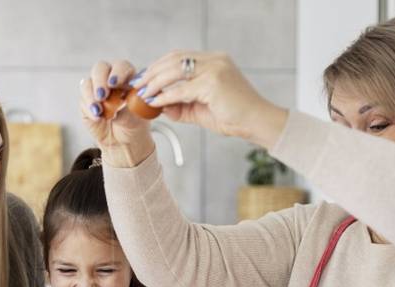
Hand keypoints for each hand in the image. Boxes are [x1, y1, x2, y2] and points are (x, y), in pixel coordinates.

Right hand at [79, 60, 155, 166]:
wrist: (123, 140)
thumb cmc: (134, 123)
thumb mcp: (137, 114)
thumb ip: (130, 103)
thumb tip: (122, 98)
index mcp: (127, 77)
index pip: (121, 66)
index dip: (117, 72)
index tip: (114, 83)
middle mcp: (110, 79)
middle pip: (100, 68)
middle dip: (100, 81)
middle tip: (102, 95)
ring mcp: (96, 89)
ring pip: (88, 83)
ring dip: (91, 96)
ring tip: (99, 111)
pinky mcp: (86, 101)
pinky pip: (83, 99)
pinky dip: (89, 108)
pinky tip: (98, 118)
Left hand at [133, 51, 287, 148]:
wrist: (256, 123)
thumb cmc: (233, 116)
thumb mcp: (200, 109)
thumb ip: (180, 106)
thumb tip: (158, 106)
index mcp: (213, 61)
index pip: (178, 56)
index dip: (158, 65)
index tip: (144, 77)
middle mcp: (214, 60)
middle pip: (173, 59)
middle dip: (152, 71)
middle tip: (138, 84)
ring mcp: (214, 69)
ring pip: (175, 71)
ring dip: (155, 82)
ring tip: (143, 93)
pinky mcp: (213, 83)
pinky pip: (182, 89)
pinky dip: (166, 96)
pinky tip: (156, 102)